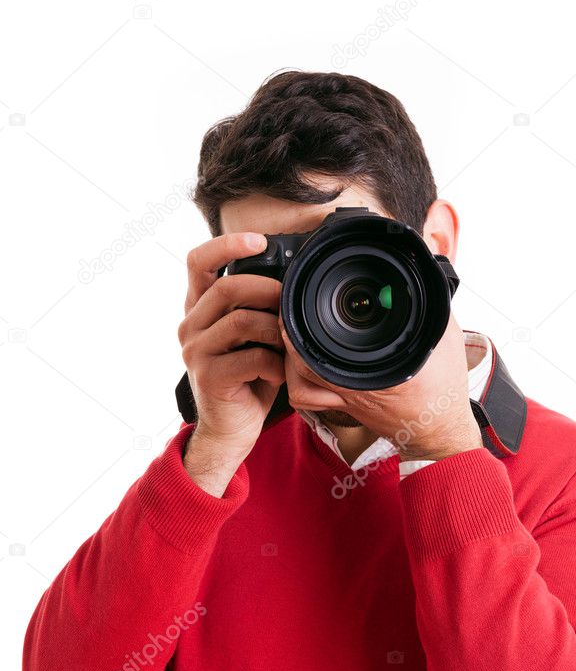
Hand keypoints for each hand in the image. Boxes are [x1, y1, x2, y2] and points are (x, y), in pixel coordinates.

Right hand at [178, 232, 287, 493]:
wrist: (231, 430)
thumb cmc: (247, 379)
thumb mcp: (249, 337)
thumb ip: (255, 308)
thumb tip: (291, 279)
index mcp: (198, 310)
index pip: (197, 261)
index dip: (226, 244)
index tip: (259, 240)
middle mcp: (190, 326)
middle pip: (227, 287)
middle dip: (267, 290)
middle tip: (291, 303)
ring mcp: (195, 352)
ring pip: (241, 321)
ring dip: (275, 330)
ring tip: (288, 345)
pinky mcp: (209, 377)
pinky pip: (251, 357)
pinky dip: (275, 364)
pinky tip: (278, 374)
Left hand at [279, 313, 483, 460]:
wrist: (438, 431)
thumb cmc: (444, 390)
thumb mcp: (443, 338)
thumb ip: (432, 306)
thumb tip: (426, 273)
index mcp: (375, 369)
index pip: (328, 340)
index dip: (308, 316)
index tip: (303, 297)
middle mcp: (353, 386)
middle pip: (301, 361)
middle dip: (289, 333)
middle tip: (289, 312)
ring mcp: (345, 399)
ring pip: (298, 383)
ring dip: (289, 360)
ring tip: (291, 336)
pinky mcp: (344, 407)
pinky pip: (308, 398)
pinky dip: (298, 382)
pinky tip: (302, 365)